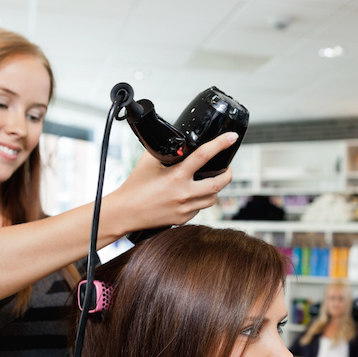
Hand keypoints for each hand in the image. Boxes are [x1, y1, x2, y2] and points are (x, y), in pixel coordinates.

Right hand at [105, 132, 235, 234]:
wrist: (125, 212)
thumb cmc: (134, 187)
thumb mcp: (149, 161)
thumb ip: (166, 151)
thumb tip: (178, 143)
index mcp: (176, 176)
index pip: (204, 156)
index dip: (220, 144)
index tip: (232, 137)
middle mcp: (184, 194)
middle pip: (219, 183)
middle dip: (228, 174)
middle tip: (227, 168)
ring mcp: (185, 208)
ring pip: (212, 198)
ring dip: (215, 188)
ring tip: (210, 181)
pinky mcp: (183, 219)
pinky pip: (200, 208)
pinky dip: (200, 200)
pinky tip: (192, 195)